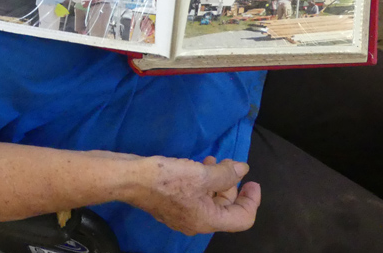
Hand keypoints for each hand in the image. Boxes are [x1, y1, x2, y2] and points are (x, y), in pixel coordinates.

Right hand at [126, 155, 259, 235]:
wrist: (130, 179)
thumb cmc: (167, 179)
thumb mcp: (201, 174)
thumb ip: (225, 173)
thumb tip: (242, 170)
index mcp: (208, 220)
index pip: (242, 218)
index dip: (252, 200)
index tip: (252, 181)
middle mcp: (197, 222)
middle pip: (226, 208)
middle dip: (232, 185)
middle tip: (229, 164)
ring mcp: (182, 214)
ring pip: (210, 200)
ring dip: (217, 181)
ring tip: (214, 160)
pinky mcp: (171, 204)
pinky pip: (196, 196)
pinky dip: (202, 182)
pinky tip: (197, 165)